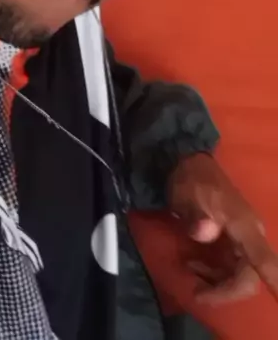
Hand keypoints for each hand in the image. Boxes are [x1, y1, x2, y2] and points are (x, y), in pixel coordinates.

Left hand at [168, 153, 277, 304]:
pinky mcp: (235, 240)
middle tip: (197, 294)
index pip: (265, 261)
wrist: (189, 163)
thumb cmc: (192, 181)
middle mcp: (250, 236)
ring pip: (241, 275)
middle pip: (249, 278)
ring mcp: (244, 239)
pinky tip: (196, 267)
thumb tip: (205, 232)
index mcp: (244, 227)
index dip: (276, 283)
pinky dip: (215, 273)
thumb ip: (196, 216)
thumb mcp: (187, 195)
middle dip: (226, 292)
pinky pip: (232, 267)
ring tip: (192, 276)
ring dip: (219, 283)